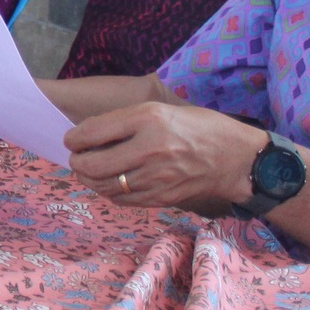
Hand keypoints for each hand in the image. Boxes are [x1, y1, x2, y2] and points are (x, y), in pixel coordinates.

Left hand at [64, 102, 263, 212]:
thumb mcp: (163, 109)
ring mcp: (157, 176)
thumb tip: (89, 133)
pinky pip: (123, 199)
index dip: (74, 138)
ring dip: (89, 180)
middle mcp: (151, 148)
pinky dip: (109, 192)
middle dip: (77, 163)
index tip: (72, 139)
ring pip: (105, 185)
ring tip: (88, 171)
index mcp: (149, 118)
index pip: (93, 131)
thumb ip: (127, 121)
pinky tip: (110, 183)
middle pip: (94, 164)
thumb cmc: (200, 127)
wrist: (237, 158)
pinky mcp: (162, 197)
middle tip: (77, 158)